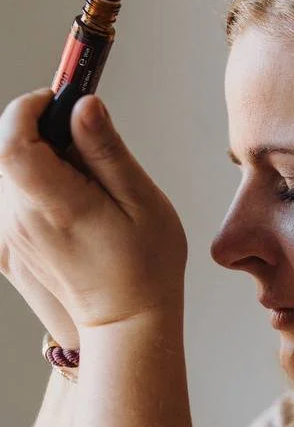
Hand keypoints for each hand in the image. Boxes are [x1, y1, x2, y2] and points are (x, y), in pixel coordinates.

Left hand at [0, 88, 187, 334]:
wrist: (127, 324)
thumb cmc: (147, 268)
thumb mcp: (142, 202)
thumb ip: (106, 151)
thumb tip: (83, 105)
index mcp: (56, 206)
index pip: (11, 141)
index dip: (26, 110)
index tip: (56, 102)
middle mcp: (21, 221)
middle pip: (8, 150)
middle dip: (40, 133)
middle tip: (83, 147)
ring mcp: (10, 236)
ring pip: (8, 172)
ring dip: (38, 162)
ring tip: (81, 185)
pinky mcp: (8, 248)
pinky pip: (9, 197)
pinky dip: (32, 186)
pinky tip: (66, 205)